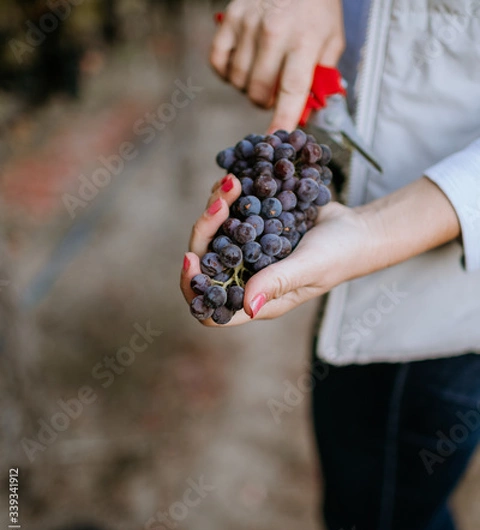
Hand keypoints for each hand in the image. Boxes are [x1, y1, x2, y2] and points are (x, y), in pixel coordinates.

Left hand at [180, 175, 373, 325]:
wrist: (357, 229)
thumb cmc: (340, 255)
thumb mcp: (310, 267)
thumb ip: (278, 282)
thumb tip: (246, 305)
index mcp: (256, 299)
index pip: (211, 309)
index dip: (193, 288)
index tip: (192, 257)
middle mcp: (246, 278)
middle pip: (206, 261)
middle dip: (205, 230)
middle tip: (220, 201)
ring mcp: (248, 252)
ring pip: (214, 234)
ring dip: (216, 206)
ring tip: (232, 182)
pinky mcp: (254, 228)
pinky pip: (230, 215)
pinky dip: (229, 196)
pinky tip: (235, 177)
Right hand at [210, 0, 344, 131]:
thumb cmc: (315, 8)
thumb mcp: (331, 40)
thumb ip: (320, 79)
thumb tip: (304, 115)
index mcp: (304, 40)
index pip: (291, 89)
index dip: (282, 117)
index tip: (275, 137)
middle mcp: (274, 32)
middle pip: (259, 92)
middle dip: (266, 101)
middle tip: (276, 88)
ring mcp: (248, 24)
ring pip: (238, 82)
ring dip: (248, 86)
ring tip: (262, 70)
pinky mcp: (229, 18)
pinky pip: (218, 63)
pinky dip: (227, 71)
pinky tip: (242, 63)